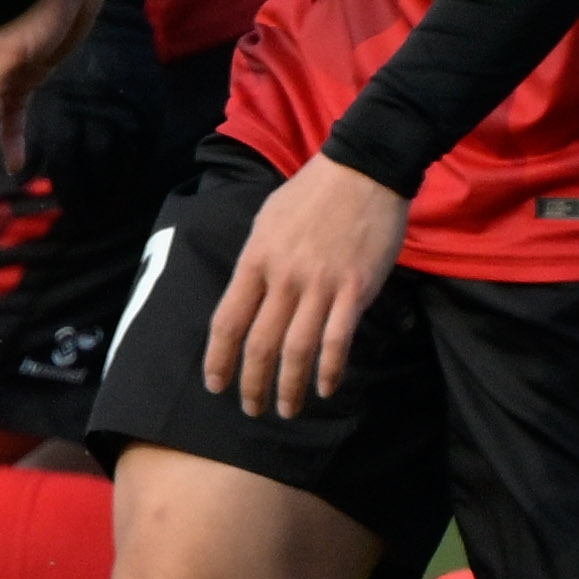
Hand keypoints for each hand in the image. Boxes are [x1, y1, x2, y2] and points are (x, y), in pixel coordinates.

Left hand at [205, 154, 409, 412]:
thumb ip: (256, 260)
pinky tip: (325, 388)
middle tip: (251, 409)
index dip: (219, 358)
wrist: (363, 169)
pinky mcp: (355, 289)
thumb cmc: (312, 192)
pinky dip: (329, 370)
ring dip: (290, 387)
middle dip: (252, 383)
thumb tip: (246, 296)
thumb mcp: (267, 219)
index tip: (215, 384)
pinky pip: (338, 339)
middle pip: (260, 343)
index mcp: (256, 259)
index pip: (227, 320)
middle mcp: (283, 277)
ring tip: (287, 409)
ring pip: (297, 349)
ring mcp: (320, 284)